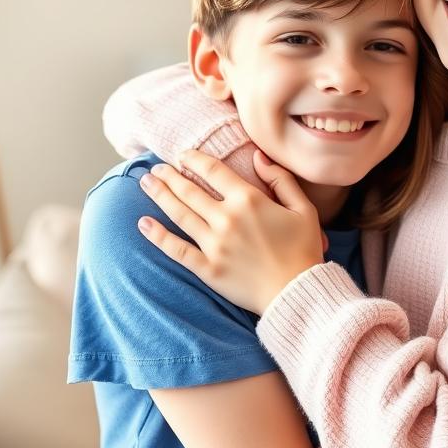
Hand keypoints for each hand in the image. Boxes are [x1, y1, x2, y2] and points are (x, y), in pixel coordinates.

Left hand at [137, 149, 325, 313]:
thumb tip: (258, 157)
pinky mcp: (208, 269)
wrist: (298, 293)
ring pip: (179, 214)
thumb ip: (281, 179)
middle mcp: (227, 219)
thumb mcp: (304, 209)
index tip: (182, 154)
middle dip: (170, 176)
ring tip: (146, 184)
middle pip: (189, 190)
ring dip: (160, 196)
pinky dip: (157, 236)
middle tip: (156, 169)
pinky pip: (176, 250)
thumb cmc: (304, 250)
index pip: (213, 171)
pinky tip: (143, 224)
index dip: (194, 159)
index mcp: (249, 200)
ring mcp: (215, 244)